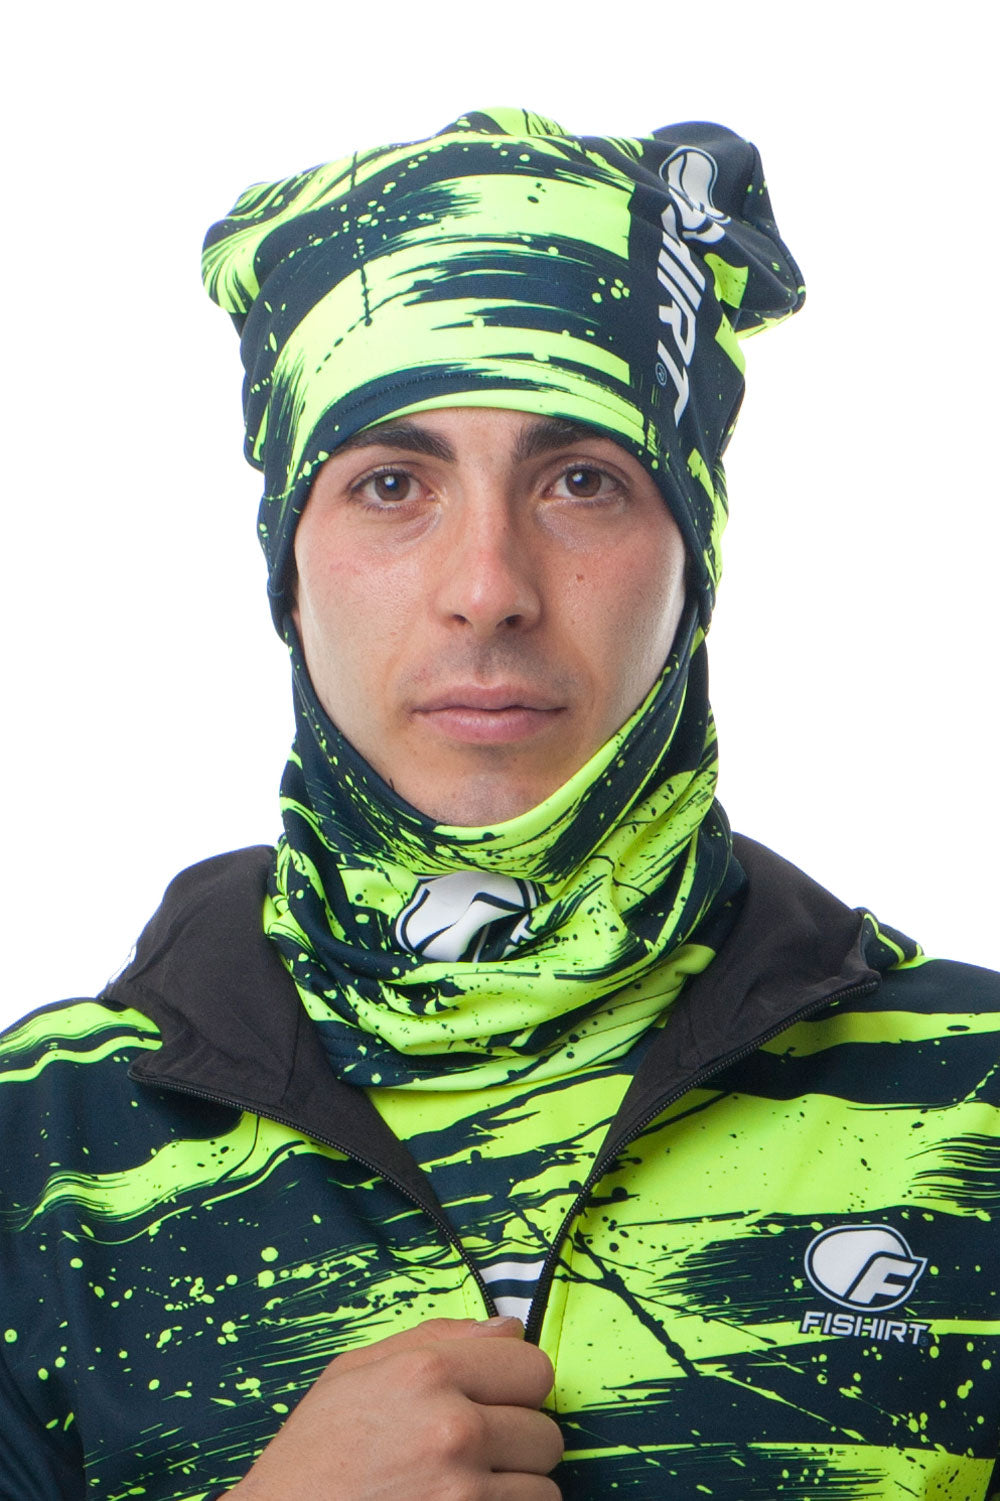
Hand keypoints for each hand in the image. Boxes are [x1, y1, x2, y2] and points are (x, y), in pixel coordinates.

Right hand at [227, 1314, 562, 1498]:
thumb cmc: (314, 1454)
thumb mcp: (356, 1371)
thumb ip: (439, 1338)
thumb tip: (510, 1326)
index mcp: (428, 1375)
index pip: (534, 1368)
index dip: (517, 1385)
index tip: (497, 1399)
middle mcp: (454, 1431)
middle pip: (546, 1432)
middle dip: (517, 1441)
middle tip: (474, 1450)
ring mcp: (463, 1493)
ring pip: (543, 1486)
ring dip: (512, 1487)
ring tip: (463, 1484)